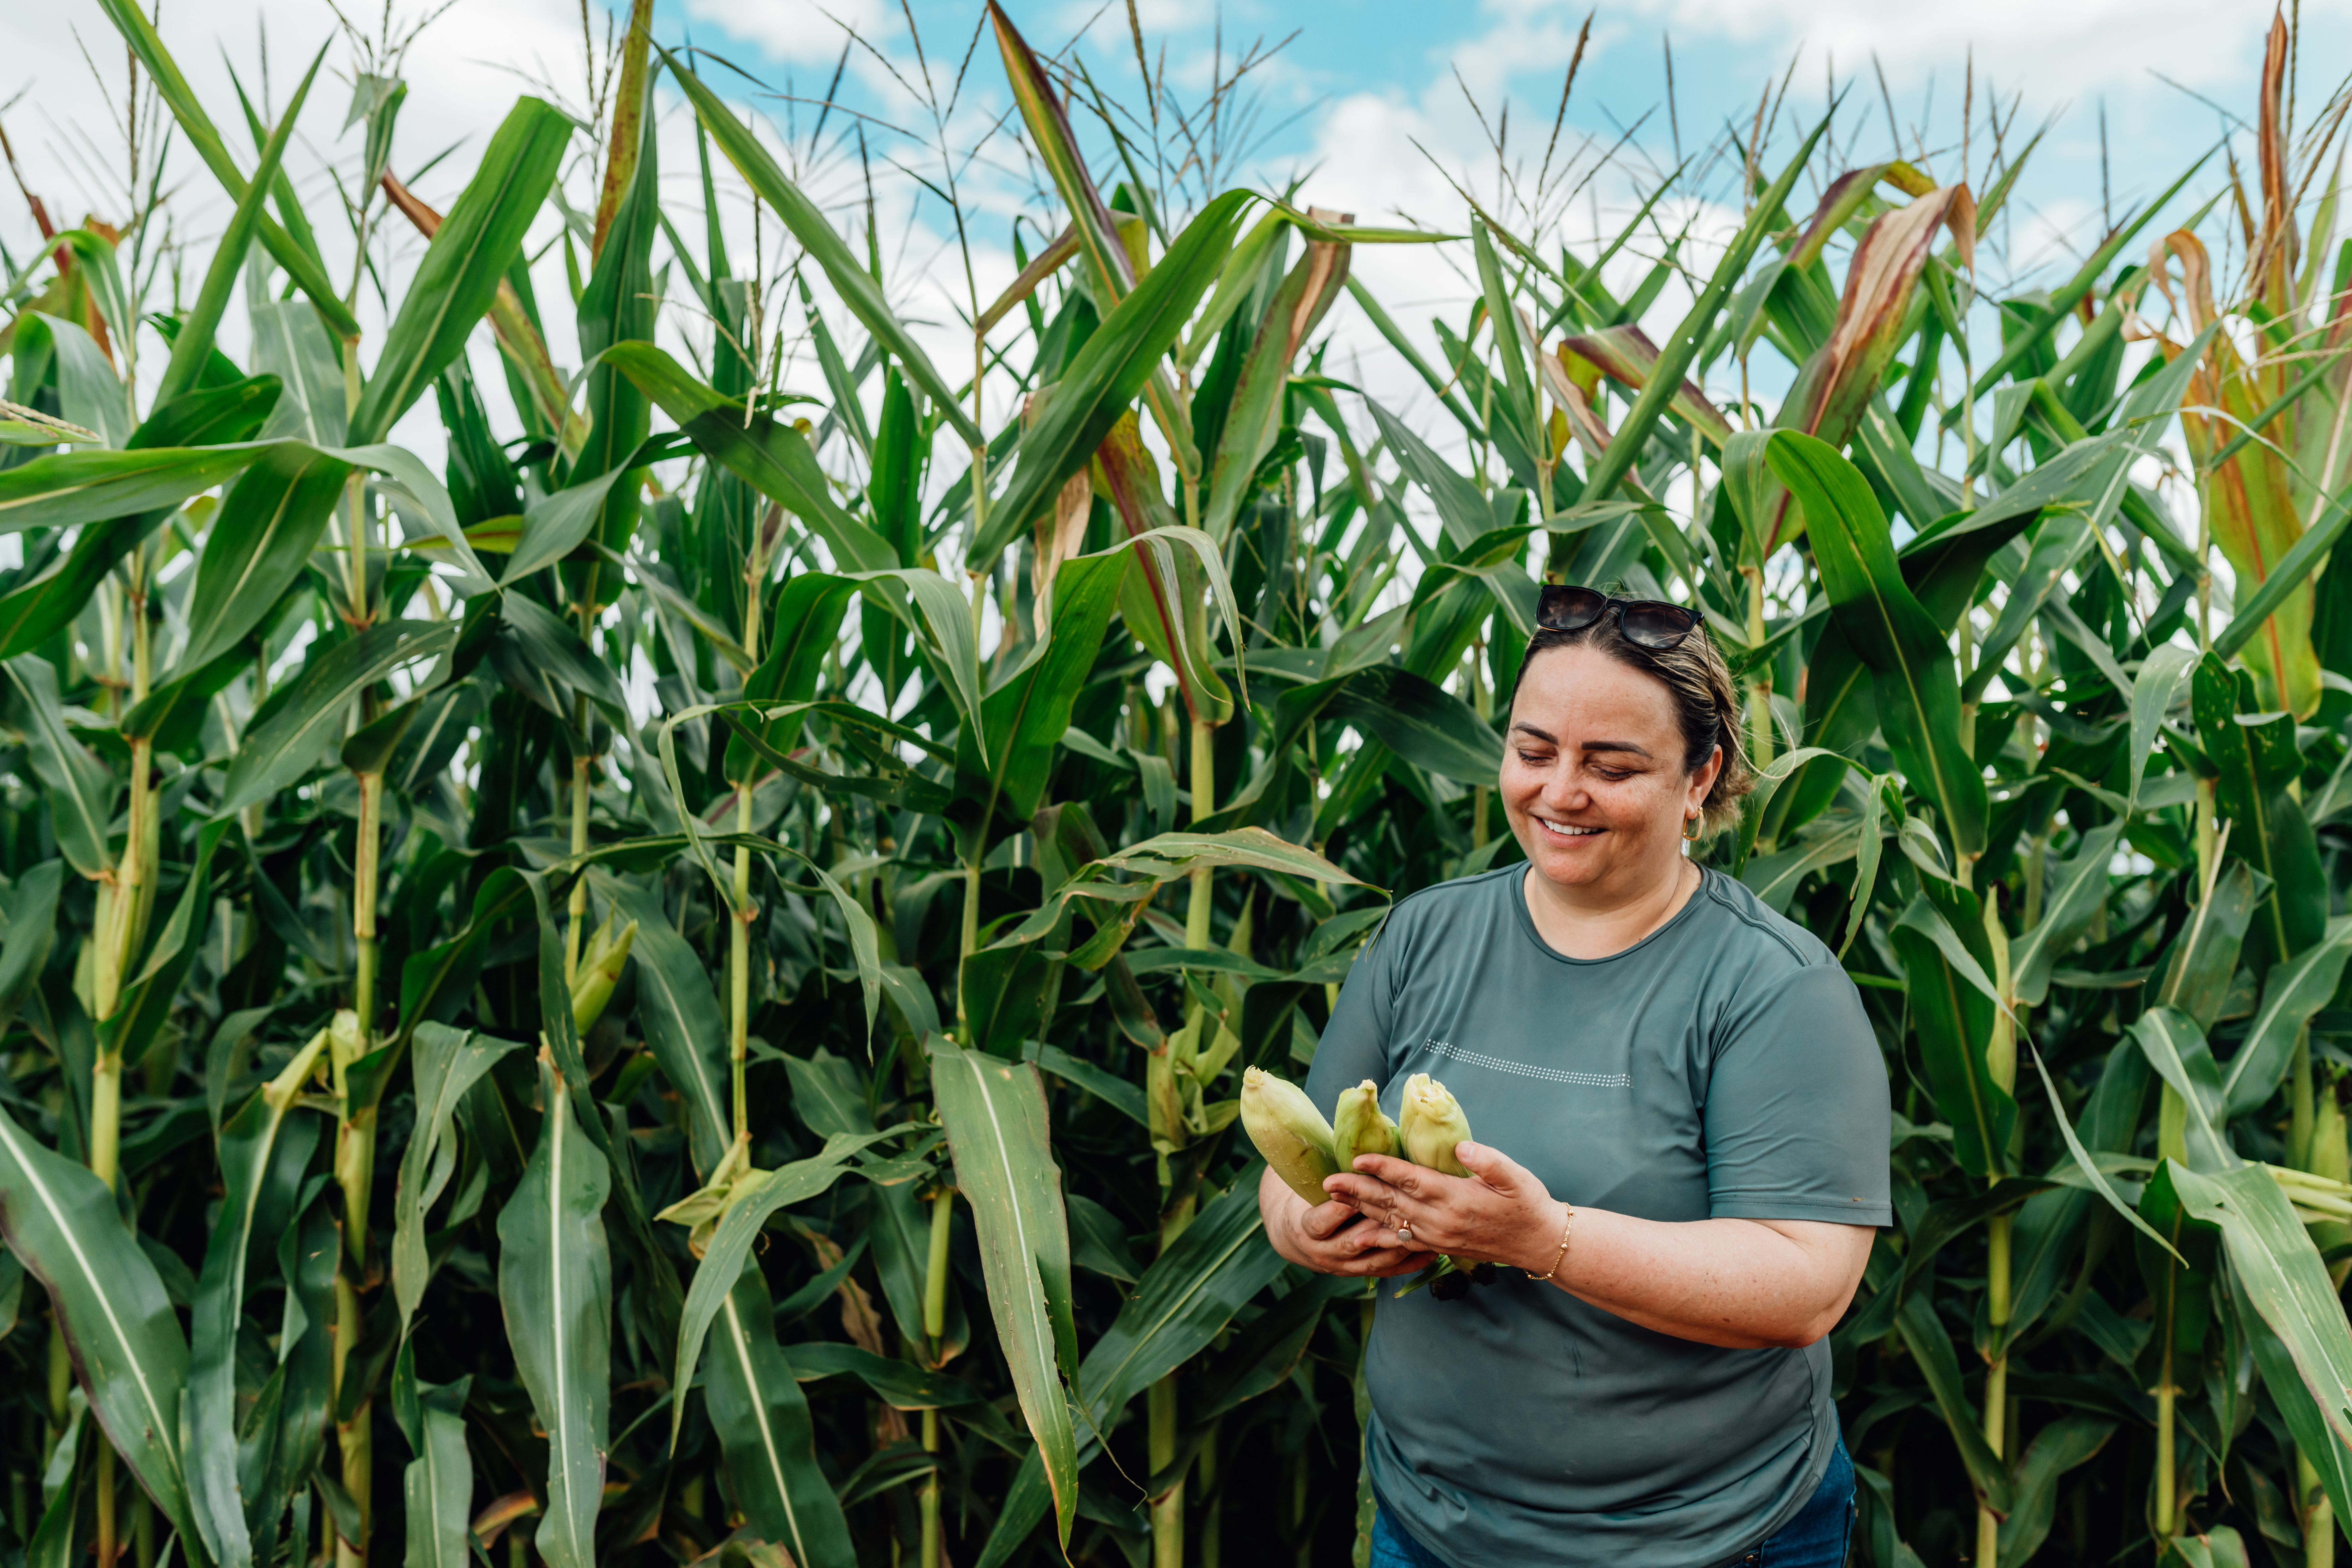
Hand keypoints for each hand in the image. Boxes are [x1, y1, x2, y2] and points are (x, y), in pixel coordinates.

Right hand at [1258, 1166, 1435, 1277]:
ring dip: (1396, 1246)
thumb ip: (1333, 1175)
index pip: (1322, 1221)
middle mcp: (1324, 1252)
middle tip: (1402, 1212)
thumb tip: (1358, 1148)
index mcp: (1307, 1227)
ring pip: (1374, 1260)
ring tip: (1423, 1232)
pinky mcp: (1360, 1272)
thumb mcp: (1312, 1187)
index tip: (1357, 1196)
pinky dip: (1408, 1263)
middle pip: (1351, 1242)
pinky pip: (1388, 1271)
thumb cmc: (1308, 1201)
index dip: (1339, 1209)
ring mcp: (1344, 1266)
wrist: (1298, 1238)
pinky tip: (1430, 1253)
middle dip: (1375, 1227)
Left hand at [1322, 1141, 1566, 1274]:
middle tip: (1327, 1182)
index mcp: (1456, 1198)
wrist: (1539, 1243)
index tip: (1357, 1157)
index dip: (1383, 1168)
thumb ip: (1487, 1160)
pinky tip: (1359, 1234)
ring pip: (1391, 1221)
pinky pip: (1402, 1241)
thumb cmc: (1527, 1203)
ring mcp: (1438, 1237)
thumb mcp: (1515, 1176)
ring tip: (1334, 1198)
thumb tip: (1460, 1147)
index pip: (1411, 1180)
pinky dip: (1378, 1236)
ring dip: (1360, 1210)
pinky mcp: (1439, 1246)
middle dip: (1357, 1190)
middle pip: (1391, 1203)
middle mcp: (1441, 1221)